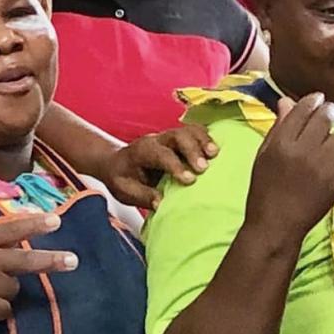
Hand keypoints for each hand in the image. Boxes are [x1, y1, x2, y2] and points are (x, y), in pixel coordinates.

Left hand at [99, 124, 219, 208]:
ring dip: (203, 140)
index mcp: (141, 152)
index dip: (175, 165)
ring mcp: (169, 137)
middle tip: (204, 168)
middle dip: (192, 150)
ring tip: (215, 154)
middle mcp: (156, 140)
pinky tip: (216, 149)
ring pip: (188, 130)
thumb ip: (142, 195)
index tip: (189, 180)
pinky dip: (207, 137)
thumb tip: (161, 202)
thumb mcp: (124, 191)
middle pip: (177, 136)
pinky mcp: (179, 139)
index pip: (160, 154)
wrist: (116, 163)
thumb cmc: (122, 178)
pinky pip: (195, 132)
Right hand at [243, 93, 333, 248]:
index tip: (318, 99)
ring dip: (333, 139)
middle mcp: (303, 151)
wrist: (277, 224)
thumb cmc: (265, 189)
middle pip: (324, 119)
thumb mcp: (264, 155)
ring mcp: (323, 166)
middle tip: (328, 113)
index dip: (313, 100)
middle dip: (328, 112)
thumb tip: (288, 100)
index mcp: (282, 143)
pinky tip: (332, 164)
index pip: (302, 110)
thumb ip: (278, 127)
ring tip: (325, 148)